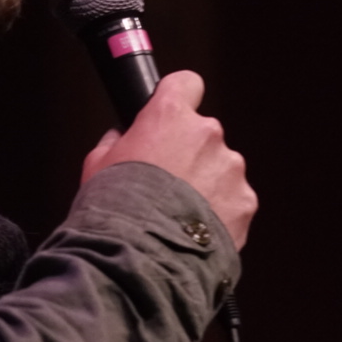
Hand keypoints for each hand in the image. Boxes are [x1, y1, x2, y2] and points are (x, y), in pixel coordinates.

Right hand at [81, 71, 257, 248]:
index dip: (179, 98)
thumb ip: (116, 142)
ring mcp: (230, 168)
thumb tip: (122, 138)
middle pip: (203, 133)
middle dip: (189, 154)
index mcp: (169, 116)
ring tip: (179, 215)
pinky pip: (234, 200)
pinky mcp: (244, 201)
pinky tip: (195, 230)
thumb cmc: (115, 211)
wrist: (142, 258)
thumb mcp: (97, 166)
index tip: (174, 112)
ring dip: (206, 185)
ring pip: (221, 168)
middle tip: (166, 184)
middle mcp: (207, 134)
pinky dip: (220, 212)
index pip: (186, 83)